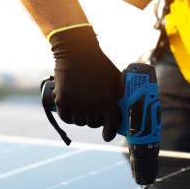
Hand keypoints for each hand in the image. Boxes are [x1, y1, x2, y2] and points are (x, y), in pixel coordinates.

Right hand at [50, 25, 121, 141]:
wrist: (77, 52)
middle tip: (94, 111)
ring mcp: (77, 104)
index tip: (107, 136)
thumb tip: (127, 111)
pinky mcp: (62, 101)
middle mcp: (93, 105)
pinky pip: (66, 118)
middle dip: (95, 119)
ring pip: (80, 122)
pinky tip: (72, 109)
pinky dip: (69, 115)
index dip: (109, 133)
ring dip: (81, 118)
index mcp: (109, 100)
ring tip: (82, 107)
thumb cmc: (99, 65)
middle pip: (93, 124)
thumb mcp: (115, 80)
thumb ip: (119, 96)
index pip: (111, 125)